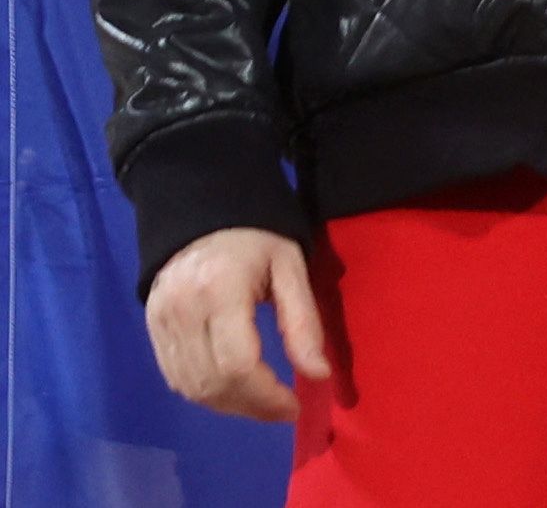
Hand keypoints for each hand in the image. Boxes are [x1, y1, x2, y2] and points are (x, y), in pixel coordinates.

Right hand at [147, 228, 326, 421]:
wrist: (202, 214)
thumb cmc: (257, 238)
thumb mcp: (291, 267)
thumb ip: (303, 321)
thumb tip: (318, 375)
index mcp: (219, 291)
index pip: (237, 364)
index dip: (266, 396)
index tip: (294, 406)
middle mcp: (182, 312)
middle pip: (213, 383)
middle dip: (252, 407)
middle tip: (282, 409)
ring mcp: (161, 323)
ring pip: (192, 388)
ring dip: (230, 406)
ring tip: (263, 403)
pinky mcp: (152, 330)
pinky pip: (177, 379)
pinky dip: (208, 393)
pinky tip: (235, 390)